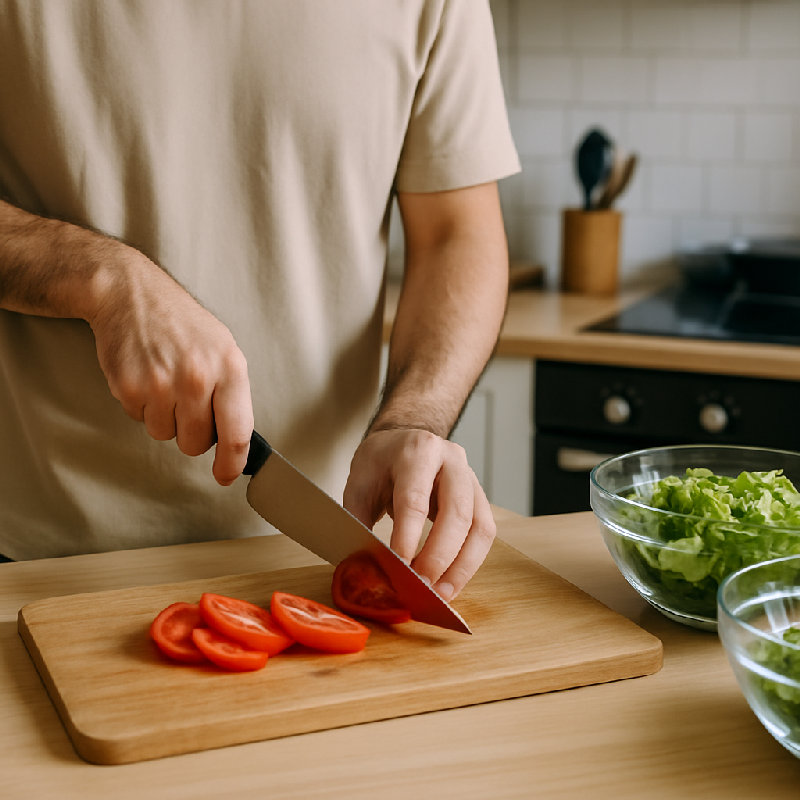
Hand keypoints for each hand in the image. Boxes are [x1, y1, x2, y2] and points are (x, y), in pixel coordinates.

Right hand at [88, 247, 252, 484]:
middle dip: (192, 433)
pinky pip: (139, 420)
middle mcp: (198, 377)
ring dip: (165, 418)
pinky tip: (145, 376)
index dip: (233, 463)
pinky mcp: (129, 387)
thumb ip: (232, 394)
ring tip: (164, 381)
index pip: (237, 433)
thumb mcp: (223, 349)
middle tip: (186, 403)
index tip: (227, 475)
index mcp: (229, 368)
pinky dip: (142, 405)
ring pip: (166, 435)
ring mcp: (161, 383)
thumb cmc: (182, 325)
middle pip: (197, 443)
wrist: (132, 293)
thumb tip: (237, 442)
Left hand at [343, 428, 495, 600]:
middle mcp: (451, 460)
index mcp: (417, 450)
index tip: (398, 567)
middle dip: (439, 556)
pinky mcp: (480, 499)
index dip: (407, 536)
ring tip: (439, 594)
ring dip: (462, 567)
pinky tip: (450, 583)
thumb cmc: (380, 464)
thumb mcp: (358, 484)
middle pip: (456, 512)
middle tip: (421, 586)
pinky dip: (469, 563)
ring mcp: (471, 478)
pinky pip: (484, 534)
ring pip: (480, 527)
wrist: (402, 441)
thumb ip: (358, 520)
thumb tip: (365, 566)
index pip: (415, 498)